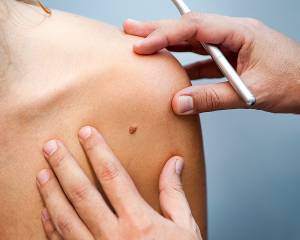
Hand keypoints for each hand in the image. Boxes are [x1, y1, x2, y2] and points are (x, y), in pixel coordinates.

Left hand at [36, 126, 201, 239]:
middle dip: (64, 166)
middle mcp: (114, 235)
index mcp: (139, 221)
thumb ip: (174, 194)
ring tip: (42, 173)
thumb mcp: (185, 227)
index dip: (98, 151)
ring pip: (66, 218)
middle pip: (82, 194)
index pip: (113, 176)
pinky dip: (51, 227)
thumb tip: (174, 163)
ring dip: (51, 194)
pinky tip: (46, 211)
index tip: (86, 133)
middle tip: (51, 146)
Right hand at [123, 13, 299, 114]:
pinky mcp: (236, 60)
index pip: (195, 29)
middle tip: (131, 29)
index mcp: (241, 33)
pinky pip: (207, 61)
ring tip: (145, 46)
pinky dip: (189, 66)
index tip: (142, 44)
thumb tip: (178, 102)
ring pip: (196, 44)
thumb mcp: (251, 92)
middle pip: (191, 29)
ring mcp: (235, 46)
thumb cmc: (296, 82)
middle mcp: (235, 34)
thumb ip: (213, 98)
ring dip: (171, 46)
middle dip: (159, 30)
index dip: (165, 35)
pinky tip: (175, 72)